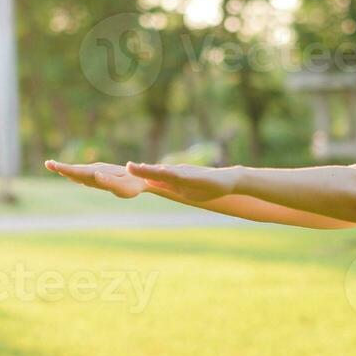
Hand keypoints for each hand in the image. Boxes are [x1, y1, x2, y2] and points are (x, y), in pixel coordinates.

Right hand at [43, 160, 147, 198]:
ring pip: (80, 171)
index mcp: (98, 174)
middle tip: (48, 164)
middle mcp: (97, 171)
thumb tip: (94, 175)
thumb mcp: (122, 187)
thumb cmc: (134, 186)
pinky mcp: (103, 175)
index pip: (77, 171)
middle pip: (76, 170)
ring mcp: (100, 172)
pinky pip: (87, 174)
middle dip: (62, 168)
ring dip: (68, 170)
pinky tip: (74, 176)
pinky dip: (77, 174)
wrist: (145, 178)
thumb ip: (108, 181)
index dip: (64, 169)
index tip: (51, 164)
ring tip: (56, 167)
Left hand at [124, 161, 238, 201]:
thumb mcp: (183, 188)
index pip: (152, 176)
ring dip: (152, 170)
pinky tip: (163, 172)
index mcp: (173, 179)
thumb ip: (167, 183)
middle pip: (156, 172)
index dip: (139, 173)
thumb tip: (149, 181)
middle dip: (141, 170)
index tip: (126, 170)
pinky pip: (182, 177)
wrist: (229, 180)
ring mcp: (187, 175)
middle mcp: (178, 174)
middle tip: (126, 166)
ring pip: (166, 172)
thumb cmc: (206, 185)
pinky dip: (171, 175)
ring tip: (136, 167)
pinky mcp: (197, 178)